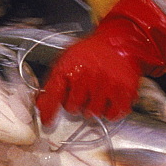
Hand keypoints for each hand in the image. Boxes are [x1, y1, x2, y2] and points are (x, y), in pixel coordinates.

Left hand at [35, 0, 165, 124]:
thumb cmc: (89, 52)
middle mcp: (88, 77)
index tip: (47, 122)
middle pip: (74, 108)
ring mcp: (107, 85)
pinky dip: (108, 111)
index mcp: (70, 68)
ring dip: (92, 107)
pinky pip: (112, 114)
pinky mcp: (124, 91)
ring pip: (92, 113)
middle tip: (80, 92)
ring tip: (94, 92)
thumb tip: (41, 105)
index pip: (54, 95)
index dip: (48, 111)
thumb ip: (53, 82)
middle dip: (74, 103)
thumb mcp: (65, 60)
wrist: (117, 43)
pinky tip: (106, 99)